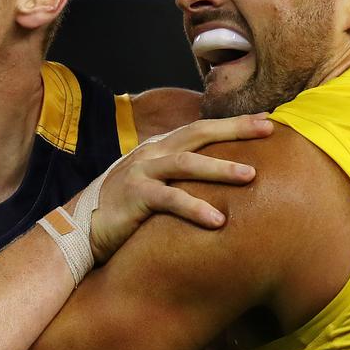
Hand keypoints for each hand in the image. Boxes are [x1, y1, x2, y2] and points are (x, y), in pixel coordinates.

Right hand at [89, 113, 273, 262]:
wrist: (80, 229)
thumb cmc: (125, 210)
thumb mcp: (155, 186)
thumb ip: (180, 178)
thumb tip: (220, 181)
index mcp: (159, 148)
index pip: (201, 129)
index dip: (233, 124)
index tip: (266, 120)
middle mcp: (151, 153)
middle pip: (198, 133)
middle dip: (235, 129)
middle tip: (269, 127)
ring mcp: (141, 172)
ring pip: (186, 163)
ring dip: (220, 167)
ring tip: (251, 175)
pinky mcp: (134, 196)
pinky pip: (170, 200)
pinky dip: (196, 208)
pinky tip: (219, 221)